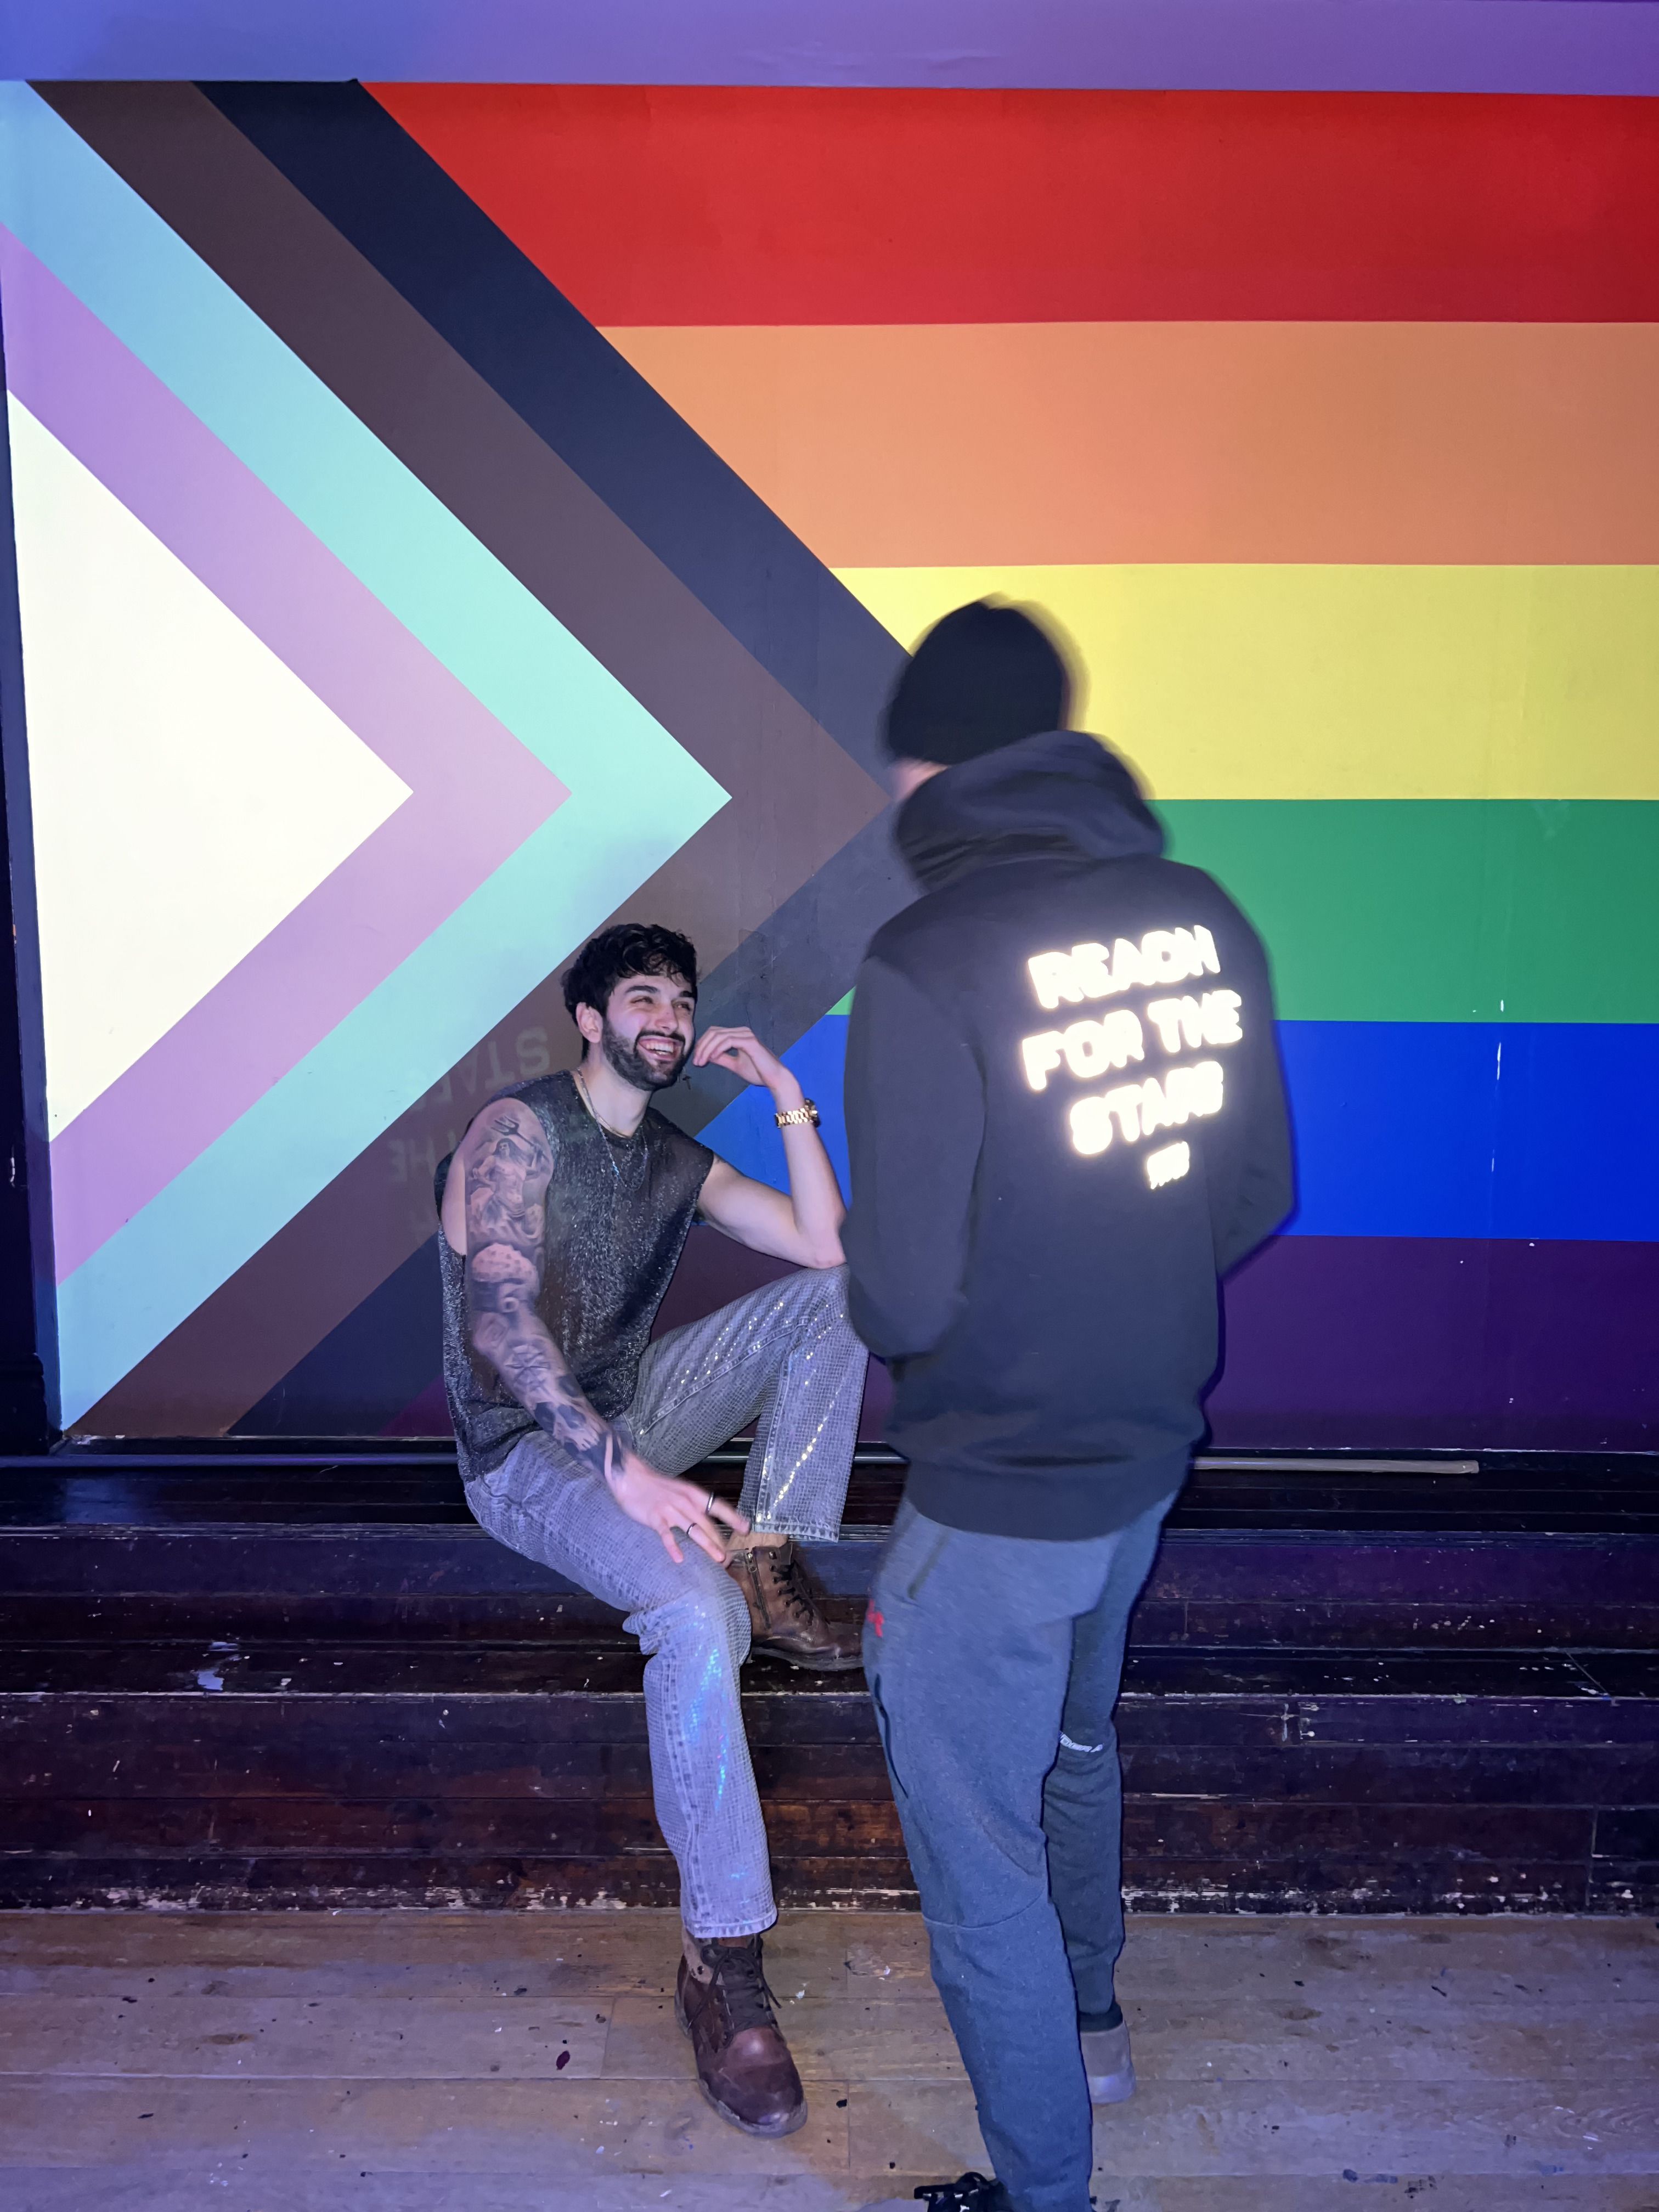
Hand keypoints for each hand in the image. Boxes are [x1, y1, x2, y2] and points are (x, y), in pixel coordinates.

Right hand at [608, 1451, 751, 1565]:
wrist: (632, 1478)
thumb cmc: (658, 1487)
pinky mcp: (655, 1517)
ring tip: (718, 1558)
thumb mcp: (681, 1491)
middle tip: (729, 1558)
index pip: (717, 1506)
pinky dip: (673, 1546)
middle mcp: (685, 1501)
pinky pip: (666, 1534)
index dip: (732, 1517)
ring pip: (692, 1529)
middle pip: (707, 1524)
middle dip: (720, 1541)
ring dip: (707, 1545)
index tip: (745, 1528)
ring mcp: (670, 1509)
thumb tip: (709, 1518)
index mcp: (693, 1494)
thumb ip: (695, 1504)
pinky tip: (679, 1558)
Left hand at [691, 1024, 796, 1102]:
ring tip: (701, 1062)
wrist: (775, 1079)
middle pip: (714, 1032)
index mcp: (738, 1035)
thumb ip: (721, 1058)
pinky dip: (717, 1049)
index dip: (703, 1044)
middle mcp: (742, 1031)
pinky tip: (712, 1058)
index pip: (714, 1033)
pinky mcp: (749, 1041)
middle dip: (702, 1047)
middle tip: (696, 1062)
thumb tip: (707, 1055)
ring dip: (706, 1049)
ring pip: (718, 1036)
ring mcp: (746, 1035)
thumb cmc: (758, 1072)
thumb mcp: (734, 1064)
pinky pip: (728, 1041)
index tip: (697, 1060)